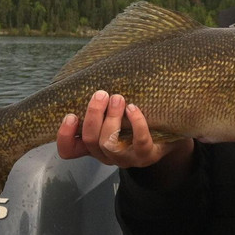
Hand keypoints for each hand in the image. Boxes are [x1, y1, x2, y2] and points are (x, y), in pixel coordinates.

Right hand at [56, 91, 193, 171]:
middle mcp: (107, 155)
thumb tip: (88, 76)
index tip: (70, 115)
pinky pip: (139, 141)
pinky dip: (136, 123)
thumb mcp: (115, 115)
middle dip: (93, 115)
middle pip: (90, 141)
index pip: (68, 151)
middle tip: (101, 94)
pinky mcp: (147, 155)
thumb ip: (101, 105)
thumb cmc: (136, 121)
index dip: (64, 136)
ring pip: (108, 143)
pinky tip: (133, 108)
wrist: (170, 136)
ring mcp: (127, 158)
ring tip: (118, 98)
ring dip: (111, 118)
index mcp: (95, 146)